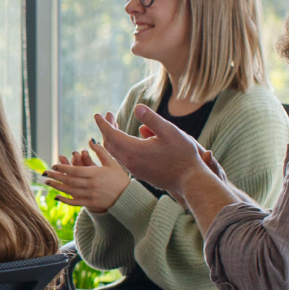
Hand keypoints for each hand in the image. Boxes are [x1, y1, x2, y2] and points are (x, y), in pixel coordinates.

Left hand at [42, 141, 128, 212]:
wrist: (128, 197)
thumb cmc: (120, 178)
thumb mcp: (112, 163)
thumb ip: (100, 151)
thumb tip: (90, 141)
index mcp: (95, 174)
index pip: (75, 171)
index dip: (63, 168)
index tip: (54, 165)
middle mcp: (91, 185)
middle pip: (69, 180)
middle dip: (56, 176)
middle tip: (44, 173)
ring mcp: (90, 195)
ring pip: (70, 191)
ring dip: (57, 187)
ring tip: (47, 182)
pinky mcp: (90, 203)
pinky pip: (75, 202)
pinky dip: (65, 200)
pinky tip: (57, 197)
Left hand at [92, 105, 207, 201]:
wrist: (191, 181)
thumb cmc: (183, 154)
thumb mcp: (170, 131)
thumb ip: (152, 119)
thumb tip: (137, 108)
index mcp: (134, 150)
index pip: (111, 134)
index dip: (103, 123)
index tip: (97, 114)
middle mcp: (130, 162)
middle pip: (110, 143)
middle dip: (106, 129)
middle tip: (109, 116)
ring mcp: (134, 170)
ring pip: (115, 153)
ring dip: (112, 139)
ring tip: (115, 126)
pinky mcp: (140, 174)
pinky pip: (122, 159)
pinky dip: (119, 148)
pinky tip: (126, 141)